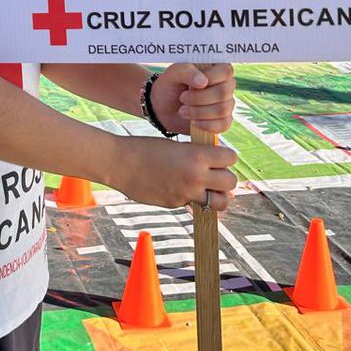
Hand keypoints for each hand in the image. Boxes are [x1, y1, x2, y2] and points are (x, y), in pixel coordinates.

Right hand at [109, 135, 236, 210]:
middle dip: (225, 178)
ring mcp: (186, 194)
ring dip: (217, 195)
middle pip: (231, 182)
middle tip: (215, 174)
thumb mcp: (177, 146)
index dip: (226, 157)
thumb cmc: (146, 149)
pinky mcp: (176, 204)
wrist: (119, 163)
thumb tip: (215, 165)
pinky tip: (178, 187)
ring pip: (220, 202)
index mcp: (197, 155)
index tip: (219, 157)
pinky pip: (195, 205)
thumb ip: (197, 156)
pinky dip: (192, 199)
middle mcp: (195, 176)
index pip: (230, 158)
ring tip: (207, 188)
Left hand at [148, 63, 234, 137]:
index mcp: (216, 67)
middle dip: (200, 98)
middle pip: (225, 92)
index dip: (211, 79)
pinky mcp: (224, 120)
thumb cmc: (170, 86)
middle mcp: (225, 84)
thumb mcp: (173, 74)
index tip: (192, 85)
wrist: (163, 108)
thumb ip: (186, 72)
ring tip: (182, 110)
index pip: (226, 71)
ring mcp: (226, 102)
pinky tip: (193, 122)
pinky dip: (205, 125)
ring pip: (223, 109)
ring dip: (199, 112)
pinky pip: (224, 124)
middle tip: (182, 98)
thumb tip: (203, 82)